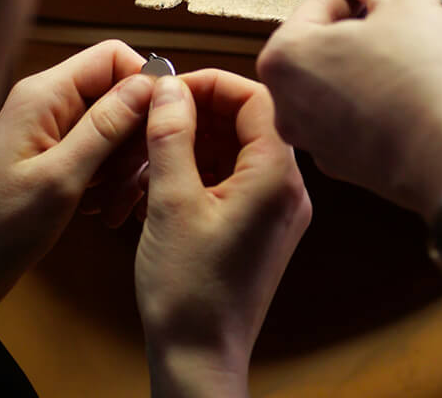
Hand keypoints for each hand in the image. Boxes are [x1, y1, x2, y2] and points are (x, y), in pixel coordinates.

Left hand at [0, 40, 153, 312]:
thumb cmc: (5, 225)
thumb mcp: (62, 177)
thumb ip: (105, 127)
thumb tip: (148, 84)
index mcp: (44, 94)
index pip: (111, 56)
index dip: (143, 82)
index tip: (163, 123)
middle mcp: (48, 99)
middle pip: (115, 90)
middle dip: (136, 131)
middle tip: (139, 177)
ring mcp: (51, 124)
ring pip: (113, 122)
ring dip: (125, 159)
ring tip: (119, 201)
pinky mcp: (56, 148)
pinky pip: (99, 146)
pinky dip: (110, 172)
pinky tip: (104, 205)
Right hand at [135, 72, 310, 397]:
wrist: (199, 357)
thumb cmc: (188, 290)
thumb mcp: (170, 201)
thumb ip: (171, 134)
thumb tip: (169, 87)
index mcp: (276, 178)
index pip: (258, 99)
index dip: (213, 84)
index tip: (173, 89)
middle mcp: (287, 190)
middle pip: (250, 120)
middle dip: (201, 110)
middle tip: (159, 115)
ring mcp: (276, 209)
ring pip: (238, 148)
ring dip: (197, 139)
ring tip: (154, 149)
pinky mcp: (260, 225)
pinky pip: (234, 175)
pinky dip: (201, 165)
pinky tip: (165, 176)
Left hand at [257, 0, 441, 221]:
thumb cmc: (420, 80)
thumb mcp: (404, 0)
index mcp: (284, 56)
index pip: (318, 6)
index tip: (383, 1)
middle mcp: (284, 102)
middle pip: (322, 48)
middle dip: (359, 36)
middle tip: (399, 34)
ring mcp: (310, 138)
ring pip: (337, 85)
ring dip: (366, 71)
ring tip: (408, 70)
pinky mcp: (339, 165)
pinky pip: (352, 121)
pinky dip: (375, 109)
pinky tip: (408, 106)